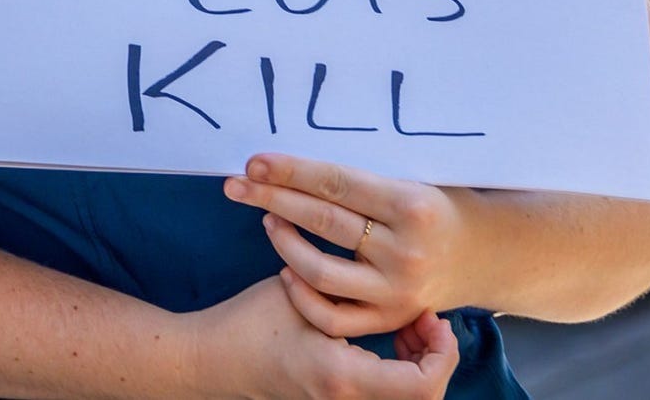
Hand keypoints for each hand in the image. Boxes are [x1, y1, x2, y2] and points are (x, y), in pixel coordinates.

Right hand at [191, 277, 457, 399]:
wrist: (209, 359)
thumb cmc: (248, 323)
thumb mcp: (298, 293)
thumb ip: (341, 285)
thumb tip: (386, 263)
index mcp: (342, 375)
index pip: (420, 386)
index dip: (440, 353)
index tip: (433, 316)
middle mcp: (346, 398)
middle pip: (423, 398)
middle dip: (435, 359)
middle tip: (428, 319)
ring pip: (406, 396)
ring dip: (417, 362)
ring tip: (408, 324)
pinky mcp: (335, 397)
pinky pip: (385, 391)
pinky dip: (398, 367)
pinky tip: (387, 334)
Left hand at [224, 154, 468, 338]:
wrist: (484, 254)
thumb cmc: (438, 206)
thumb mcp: (412, 180)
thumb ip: (361, 180)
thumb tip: (291, 163)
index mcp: (412, 204)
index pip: (336, 183)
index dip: (292, 172)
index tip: (255, 163)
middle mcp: (405, 249)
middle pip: (323, 221)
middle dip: (272, 199)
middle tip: (237, 185)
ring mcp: (397, 290)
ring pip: (320, 271)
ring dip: (284, 243)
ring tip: (266, 218)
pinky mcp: (390, 318)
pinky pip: (332, 315)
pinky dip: (302, 295)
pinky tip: (285, 270)